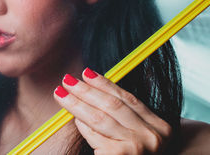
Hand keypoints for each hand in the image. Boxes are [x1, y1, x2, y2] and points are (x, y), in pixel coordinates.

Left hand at [54, 68, 171, 154]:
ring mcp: (136, 148)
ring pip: (100, 118)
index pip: (128, 98)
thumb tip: (92, 91)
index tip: (86, 73)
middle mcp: (152, 137)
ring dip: (77, 104)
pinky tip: (74, 119)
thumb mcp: (138, 136)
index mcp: (160, 127)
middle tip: (67, 80)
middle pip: (112, 105)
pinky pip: (94, 135)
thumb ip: (123, 117)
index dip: (105, 84)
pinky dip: (83, 126)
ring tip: (61, 94)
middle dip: (86, 90)